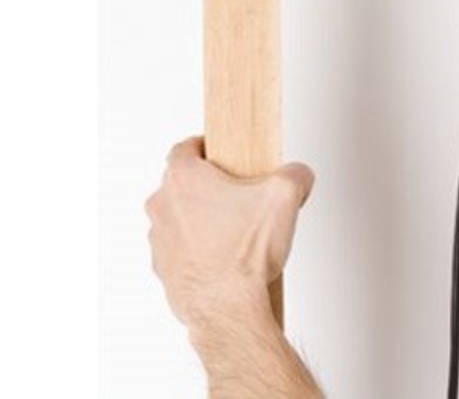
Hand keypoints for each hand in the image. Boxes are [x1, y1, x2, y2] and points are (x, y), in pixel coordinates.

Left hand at [146, 137, 314, 327]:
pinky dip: (198, 249)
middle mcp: (163, 206)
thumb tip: (298, 175)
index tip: (221, 153)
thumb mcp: (285, 196)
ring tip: (235, 230)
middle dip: (209, 186)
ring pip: (179, 216)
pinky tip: (226, 256)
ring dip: (202, 219)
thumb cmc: (243, 256)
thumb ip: (295, 173)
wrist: (227, 311)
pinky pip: (180, 248)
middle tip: (238, 195)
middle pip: (182, 183)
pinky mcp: (164, 269)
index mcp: (184, 179)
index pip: (185, 147)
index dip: (206, 147)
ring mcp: (159, 240)